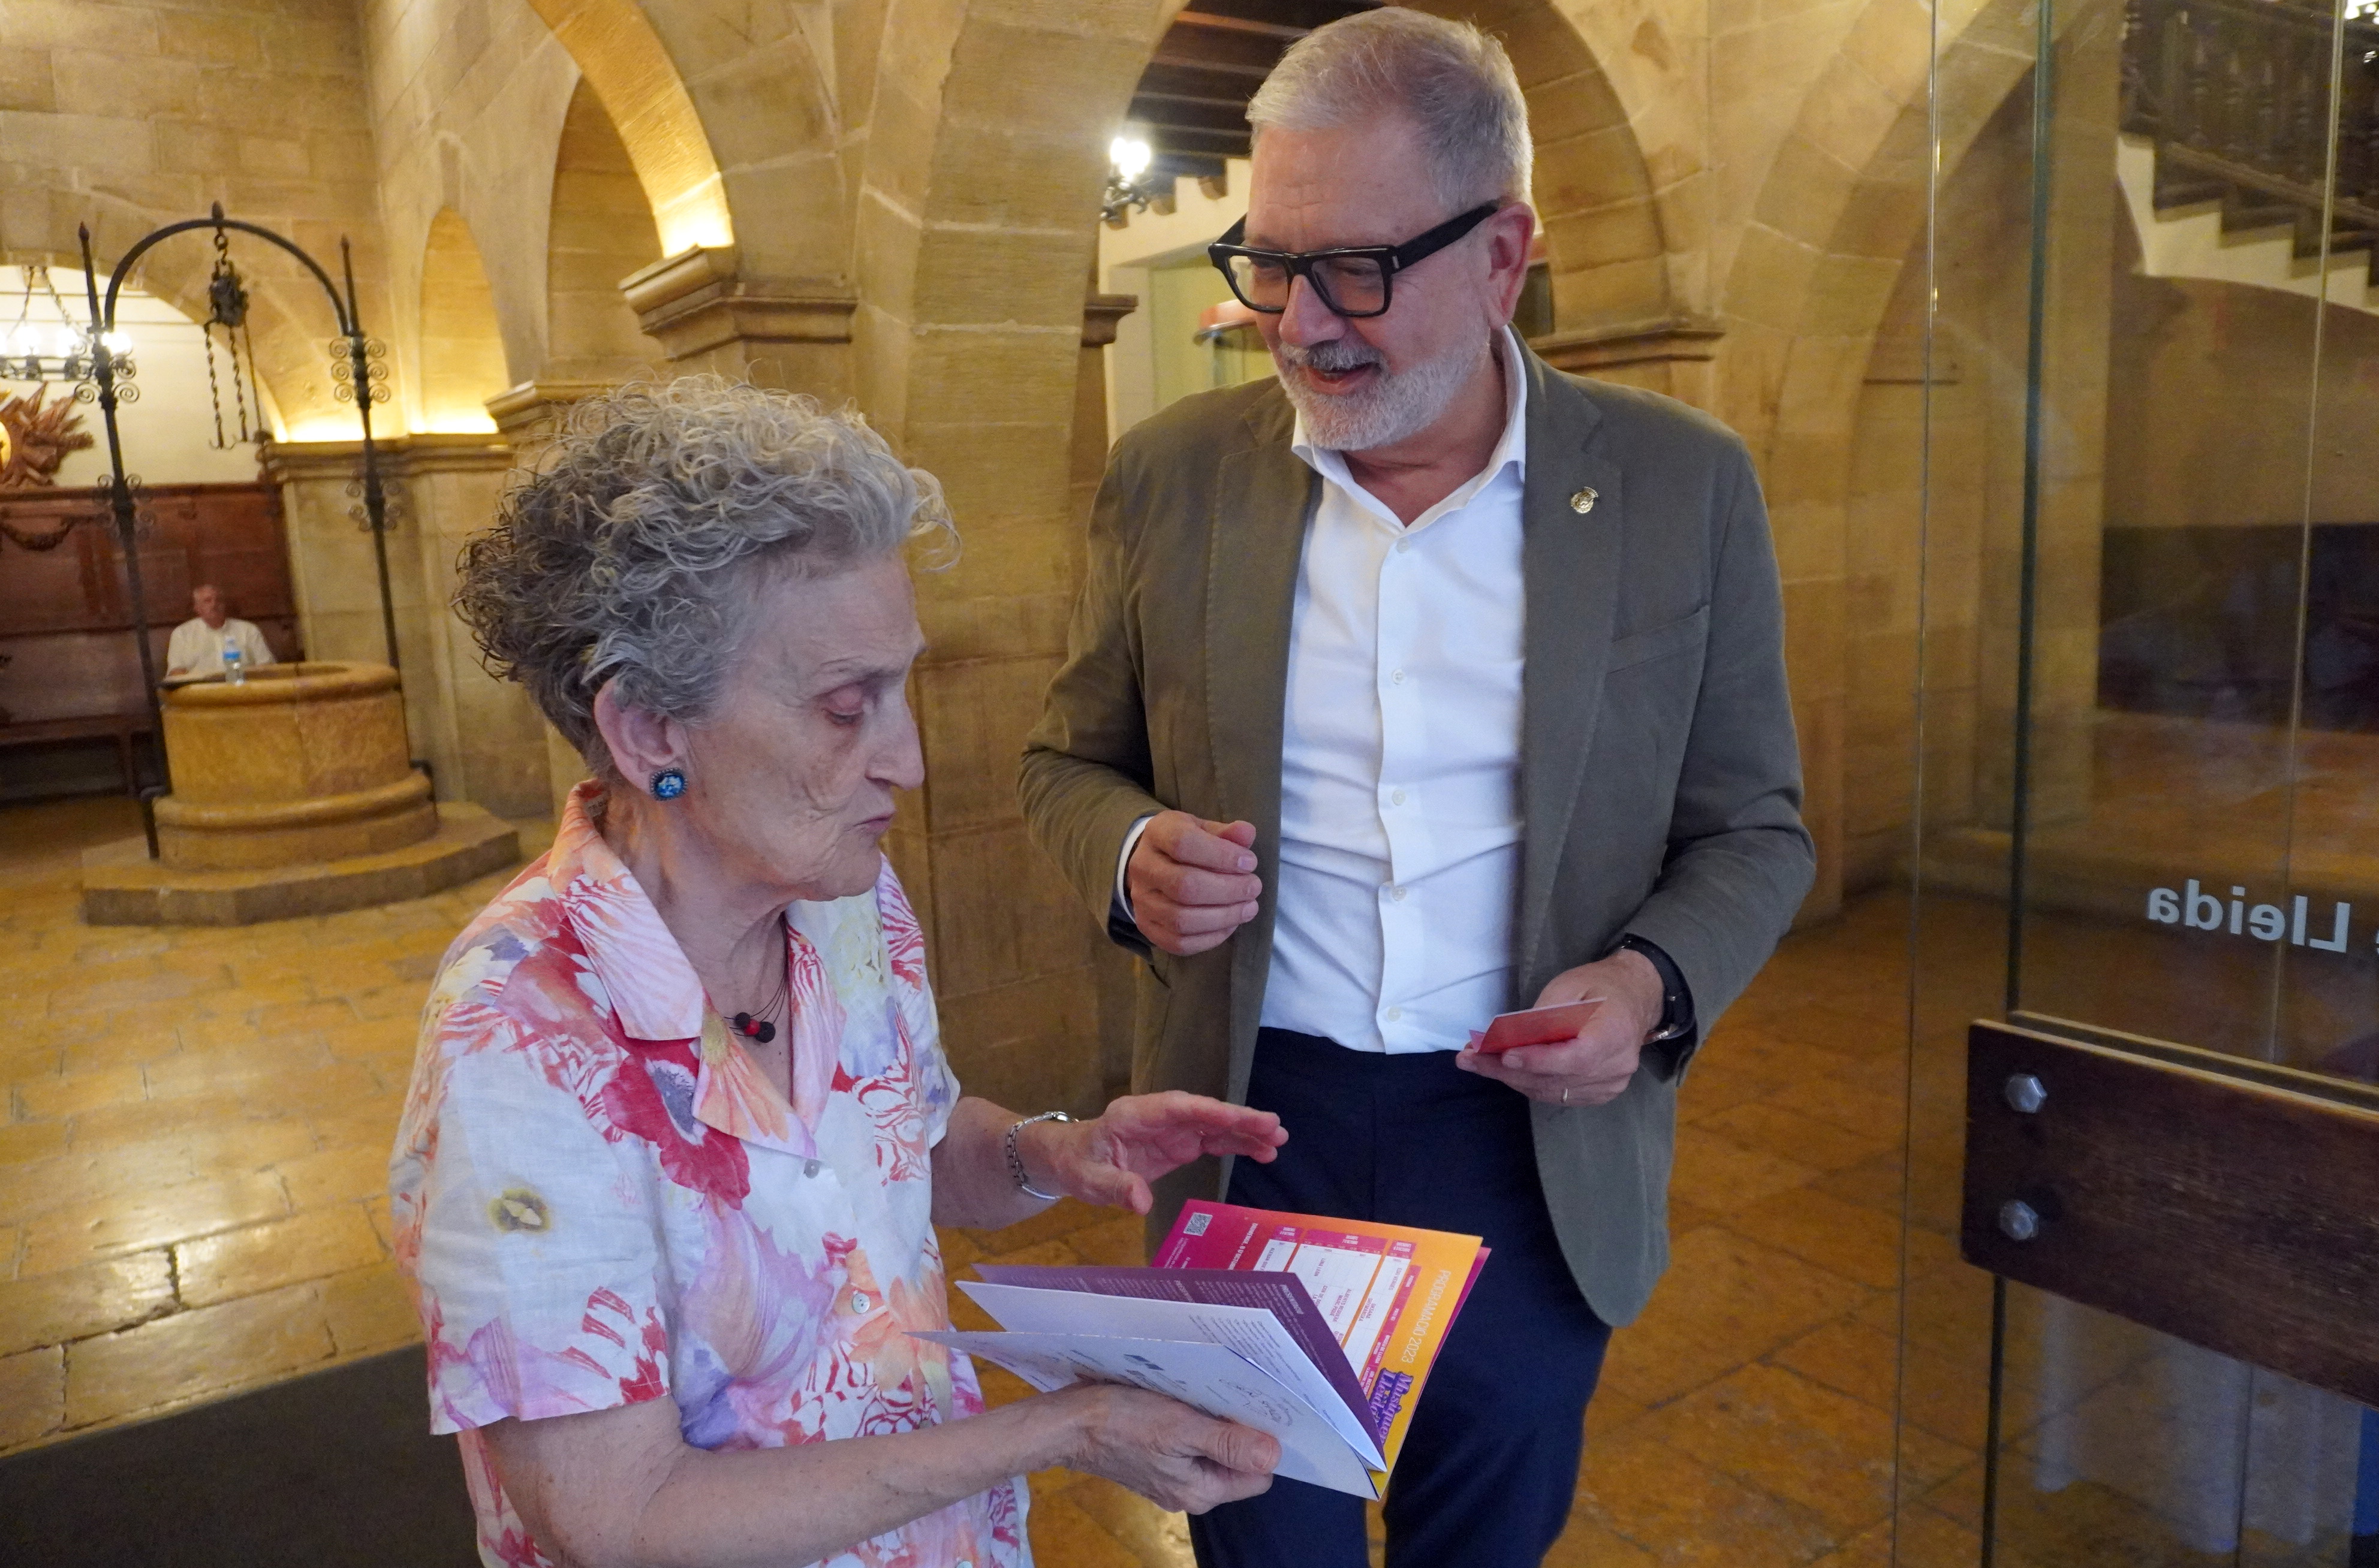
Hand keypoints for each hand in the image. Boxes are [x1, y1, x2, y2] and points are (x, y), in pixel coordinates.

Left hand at [1027, 1092, 1285, 1214]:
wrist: (1070, 1160)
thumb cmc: (1077, 1164)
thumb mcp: (1089, 1180)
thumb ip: (1114, 1187)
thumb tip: (1142, 1203)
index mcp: (1135, 1115)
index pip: (1180, 1108)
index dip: (1213, 1112)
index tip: (1243, 1118)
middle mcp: (1159, 1115)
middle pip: (1204, 1113)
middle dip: (1239, 1119)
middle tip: (1275, 1128)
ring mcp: (1171, 1129)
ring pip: (1213, 1125)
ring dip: (1244, 1132)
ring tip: (1277, 1142)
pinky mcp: (1178, 1143)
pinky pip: (1212, 1140)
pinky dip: (1235, 1145)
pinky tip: (1260, 1151)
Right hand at [1049, 1382, 1278, 1512]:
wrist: (1069, 1423)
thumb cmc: (1124, 1422)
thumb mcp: (1180, 1428)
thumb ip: (1228, 1444)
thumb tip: (1274, 1454)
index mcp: (1201, 1491)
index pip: (1258, 1475)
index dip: (1263, 1444)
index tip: (1260, 1410)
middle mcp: (1189, 1492)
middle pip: (1236, 1463)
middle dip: (1239, 1431)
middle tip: (1234, 1394)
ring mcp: (1170, 1477)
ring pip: (1212, 1451)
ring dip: (1215, 1422)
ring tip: (1210, 1392)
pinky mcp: (1155, 1460)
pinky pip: (1189, 1444)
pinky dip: (1192, 1422)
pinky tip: (1185, 1399)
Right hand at [1127, 811, 1261, 956]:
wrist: (1155, 864)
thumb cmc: (1187, 844)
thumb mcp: (1205, 829)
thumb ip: (1227, 833)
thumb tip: (1246, 833)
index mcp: (1156, 833)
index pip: (1183, 843)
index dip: (1221, 855)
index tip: (1249, 863)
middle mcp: (1142, 867)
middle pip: (1184, 885)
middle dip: (1228, 889)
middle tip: (1254, 887)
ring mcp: (1141, 901)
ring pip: (1182, 919)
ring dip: (1224, 916)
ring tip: (1249, 907)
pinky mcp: (1148, 928)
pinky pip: (1179, 943)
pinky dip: (1211, 938)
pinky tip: (1231, 924)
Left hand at [1454, 950, 1663, 1107]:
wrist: (1635, 998)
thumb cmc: (1600, 986)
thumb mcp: (1570, 986)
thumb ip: (1544, 1014)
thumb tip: (1510, 1037)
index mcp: (1616, 1033)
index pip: (1575, 1057)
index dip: (1538, 1060)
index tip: (1504, 1056)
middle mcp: (1617, 1066)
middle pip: (1556, 1078)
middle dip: (1507, 1069)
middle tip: (1469, 1058)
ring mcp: (1611, 1084)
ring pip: (1552, 1091)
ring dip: (1511, 1079)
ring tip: (1476, 1062)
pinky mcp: (1601, 1093)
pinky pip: (1557, 1095)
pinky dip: (1528, 1084)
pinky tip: (1503, 1071)